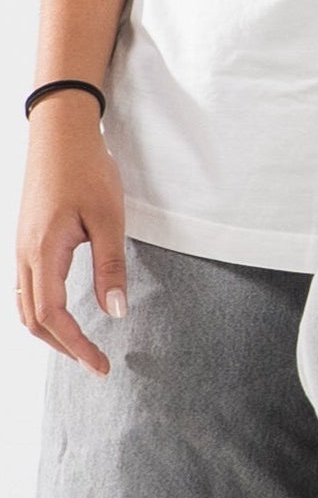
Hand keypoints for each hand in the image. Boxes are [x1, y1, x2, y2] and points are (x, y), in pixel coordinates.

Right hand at [16, 96, 125, 374]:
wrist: (59, 130)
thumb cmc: (86, 168)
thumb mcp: (109, 218)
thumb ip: (111, 267)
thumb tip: (116, 313)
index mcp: (42, 252)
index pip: (53, 316)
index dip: (76, 347)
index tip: (101, 366)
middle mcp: (23, 254)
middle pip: (32, 319)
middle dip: (63, 346)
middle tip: (96, 363)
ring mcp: (20, 247)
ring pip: (24, 304)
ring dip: (50, 331)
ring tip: (81, 345)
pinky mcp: (25, 239)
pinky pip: (24, 287)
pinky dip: (41, 310)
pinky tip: (65, 313)